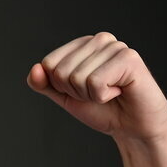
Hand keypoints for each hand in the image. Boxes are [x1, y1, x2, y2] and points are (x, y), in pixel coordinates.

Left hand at [26, 32, 166, 142]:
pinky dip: (103, 96)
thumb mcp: (66, 97)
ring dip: (91, 95)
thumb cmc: (102, 109)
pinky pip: (95, 82)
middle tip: (99, 93)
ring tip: (110, 93)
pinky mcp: (129, 58)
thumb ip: (46, 84)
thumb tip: (35, 69)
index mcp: (83, 44)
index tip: (83, 90)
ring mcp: (116, 46)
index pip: (48, 64)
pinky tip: (119, 92)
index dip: (61, 86)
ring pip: (76, 78)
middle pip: (60, 71)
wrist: (132, 127)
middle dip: (76, 92)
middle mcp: (100, 40)